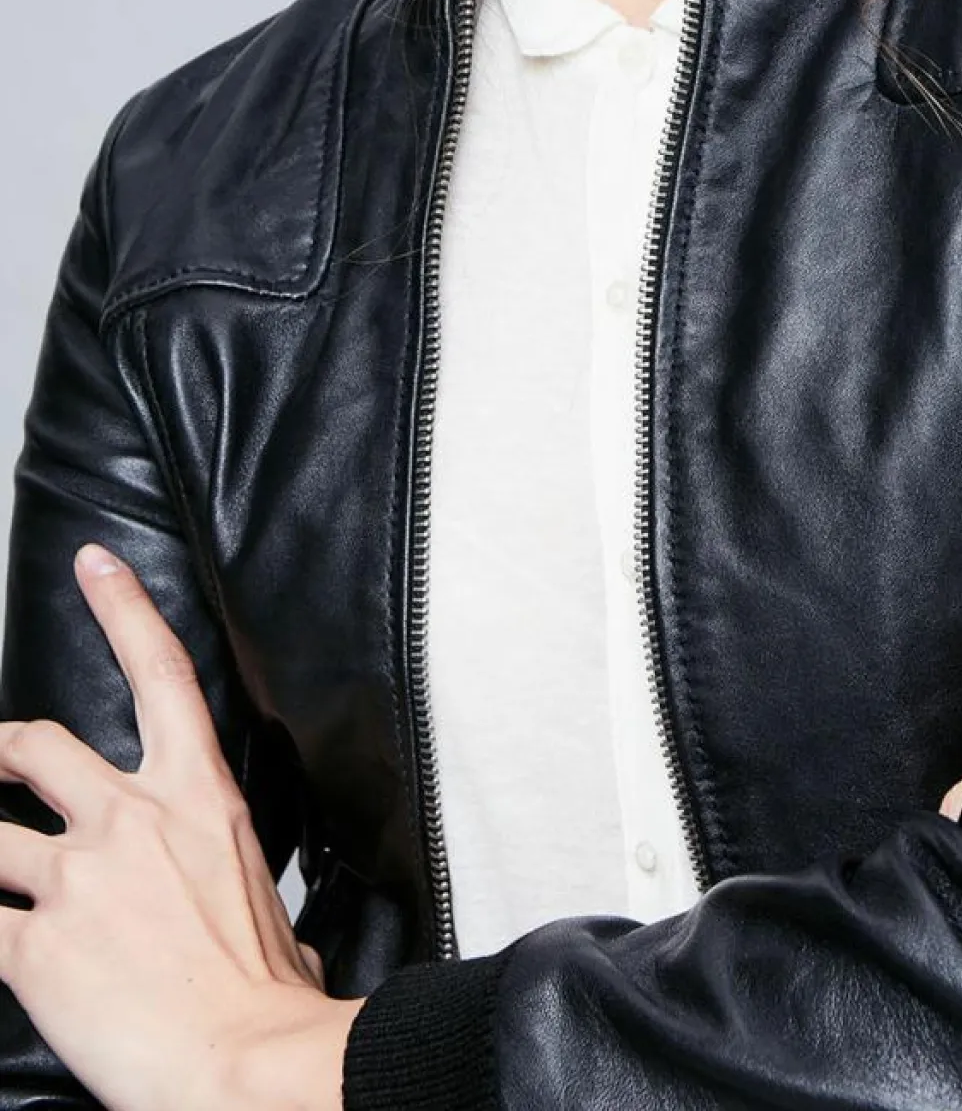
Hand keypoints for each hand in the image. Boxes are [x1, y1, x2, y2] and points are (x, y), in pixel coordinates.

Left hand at [0, 543, 364, 1110]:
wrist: (244, 1062)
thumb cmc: (269, 993)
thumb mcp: (266, 907)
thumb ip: (232, 888)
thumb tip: (257, 921)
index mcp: (198, 798)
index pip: (160, 674)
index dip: (123, 609)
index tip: (93, 563)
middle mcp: (129, 819)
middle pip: (33, 746)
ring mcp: (74, 878)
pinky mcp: (29, 946)